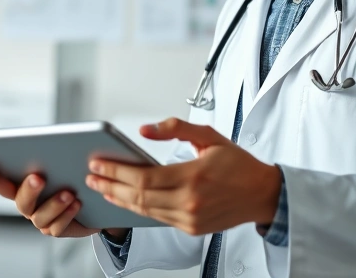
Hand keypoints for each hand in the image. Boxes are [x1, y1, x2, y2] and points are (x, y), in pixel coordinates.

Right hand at [0, 164, 98, 237]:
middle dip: (28, 189)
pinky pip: (58, 226)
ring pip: (40, 216)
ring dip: (54, 203)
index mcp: (21, 186)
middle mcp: (27, 204)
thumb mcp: (61, 163)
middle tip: (38, 177)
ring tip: (68, 193)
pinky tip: (77, 203)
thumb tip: (48, 141)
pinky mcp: (57, 229)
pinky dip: (67, 214)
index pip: (1, 181)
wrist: (91, 203)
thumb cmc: (71, 178)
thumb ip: (50, 155)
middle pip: (20, 200)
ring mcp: (41, 219)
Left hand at [84, 117, 282, 235]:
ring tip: (102, 188)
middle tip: (91, 176)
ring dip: (119, 199)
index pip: (143, 177)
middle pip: (138, 196)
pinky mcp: (191, 228)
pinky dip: (137, 209)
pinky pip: (157, 219)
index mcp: (194, 176)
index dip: (116, 171)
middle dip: (110, 185)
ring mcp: (190, 219)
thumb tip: (144, 131)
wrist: (263, 194)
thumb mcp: (209, 136)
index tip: (98, 163)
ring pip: (144, 211)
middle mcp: (190, 202)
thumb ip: (175, 128)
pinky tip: (125, 200)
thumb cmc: (238, 164)